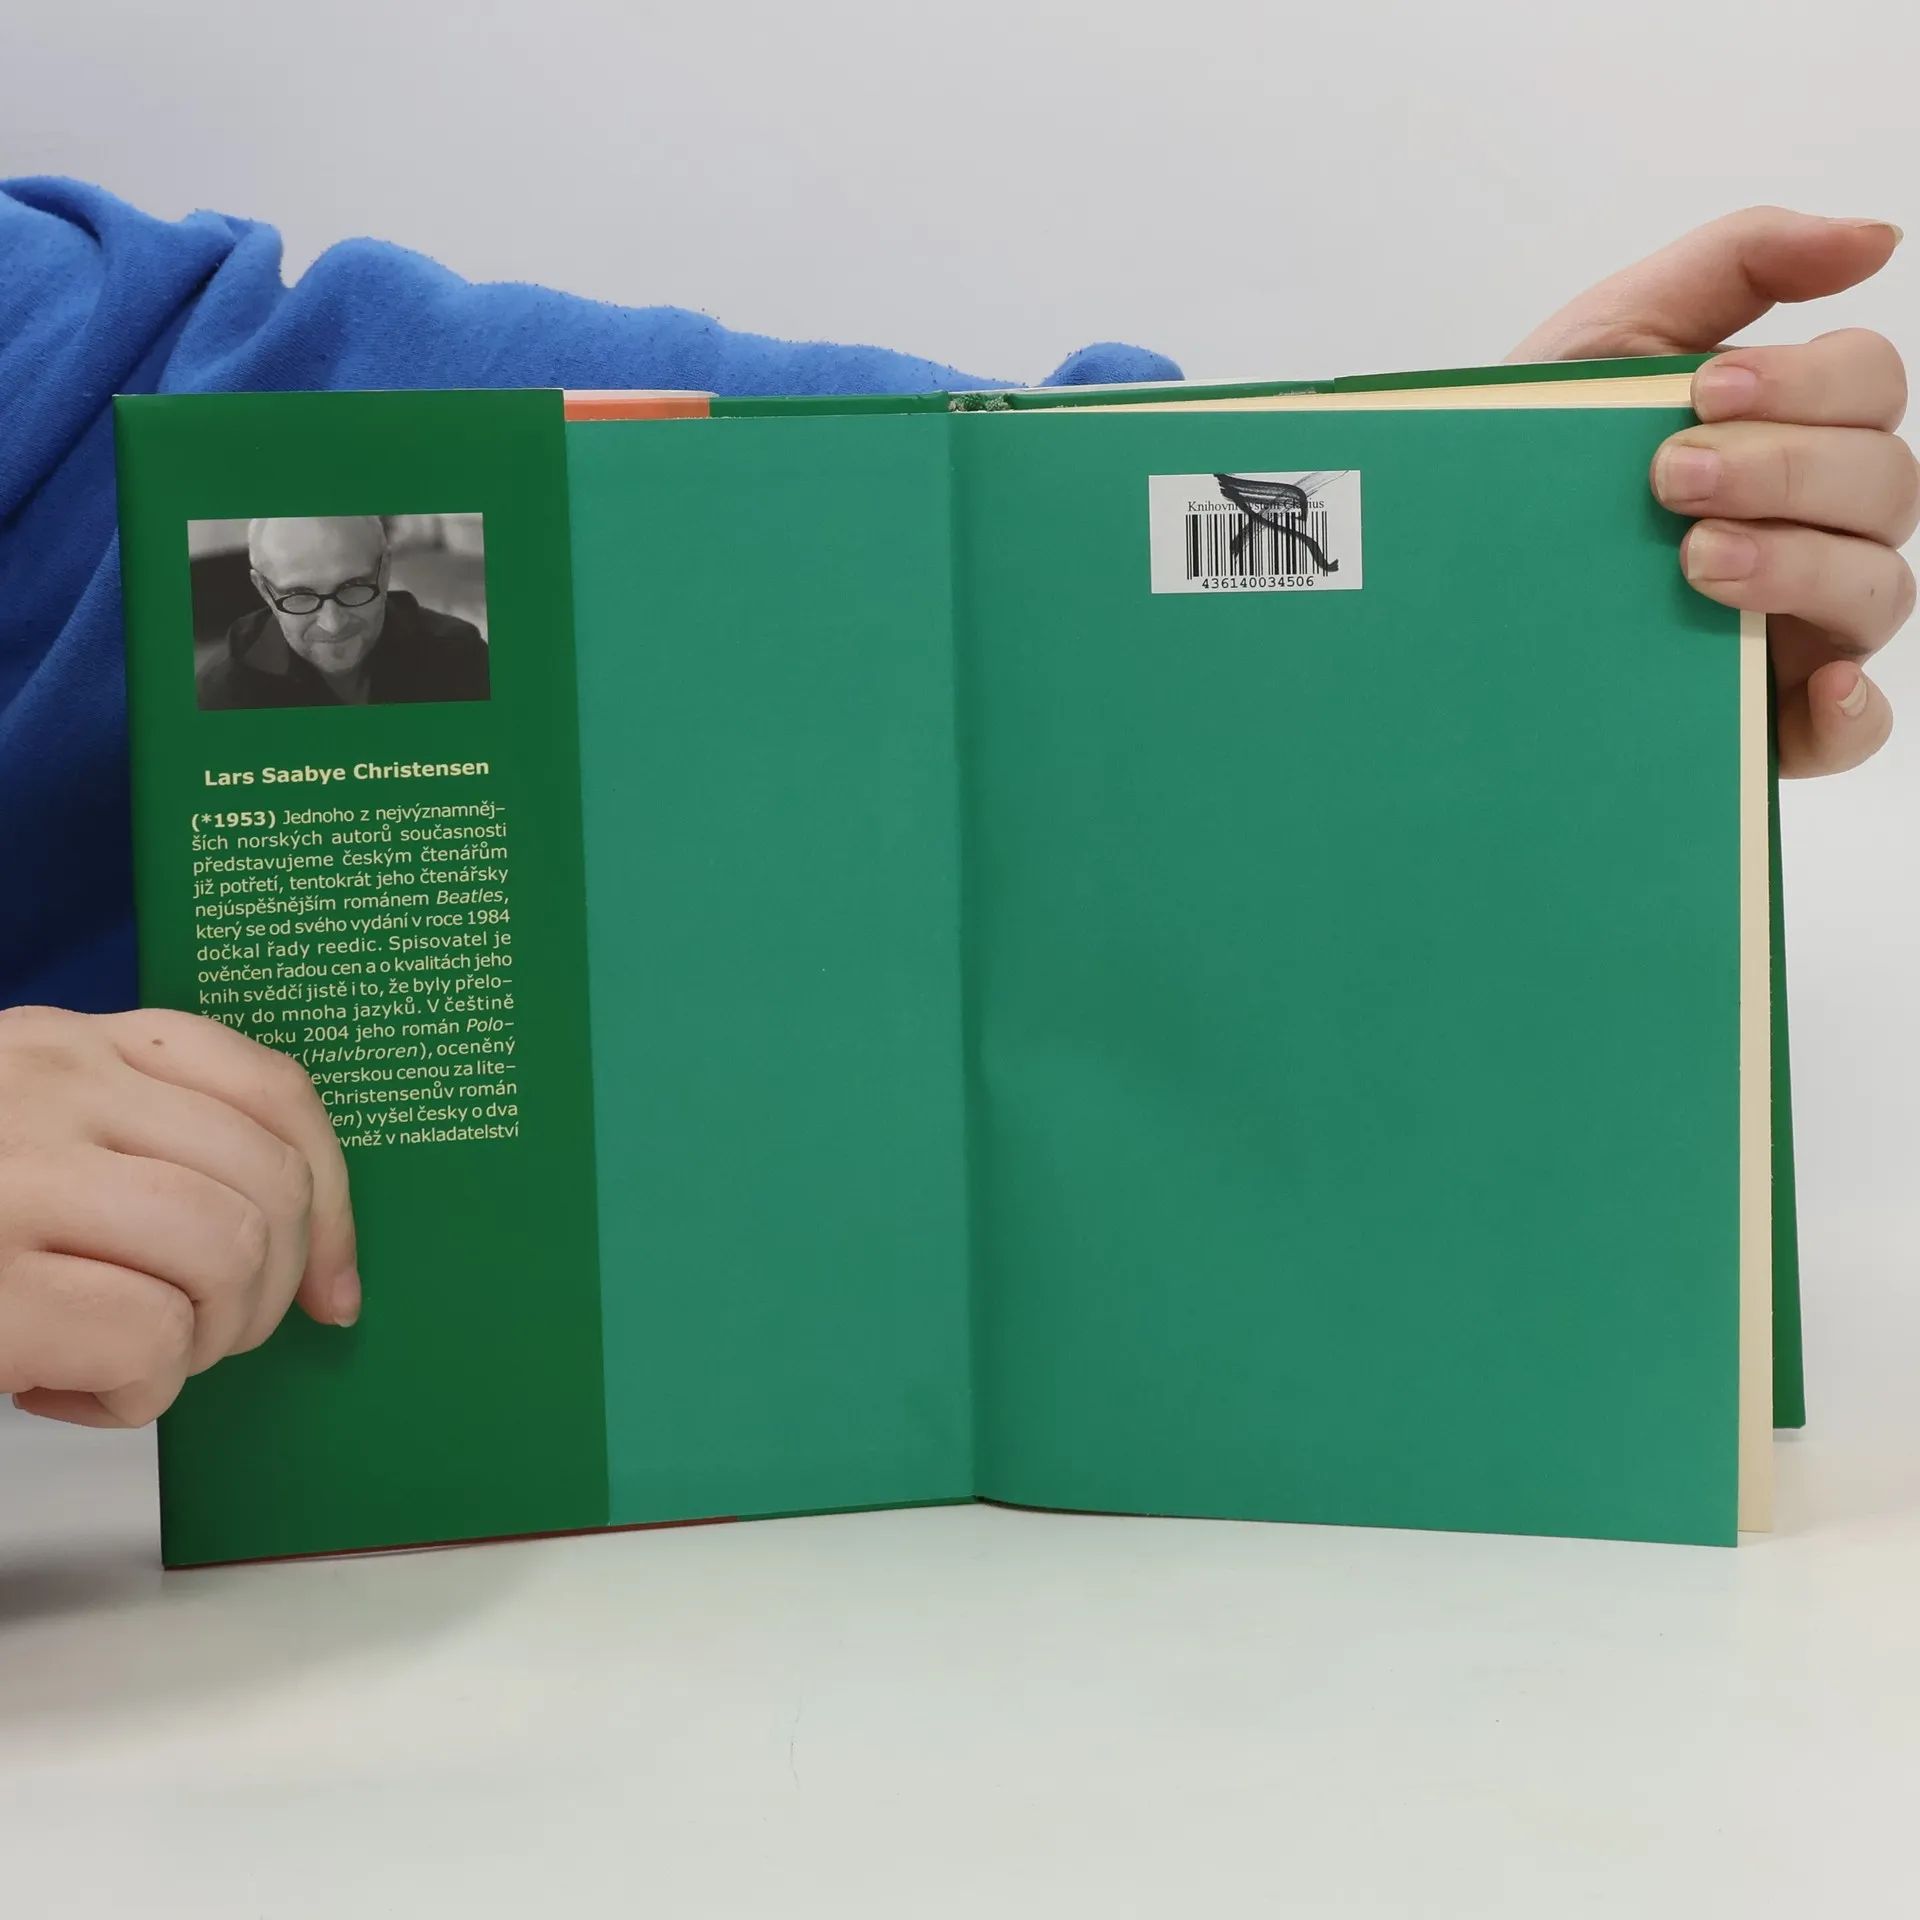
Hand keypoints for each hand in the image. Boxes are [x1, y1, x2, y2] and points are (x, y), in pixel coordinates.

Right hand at [0, 1006, 358, 1427]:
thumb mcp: (40, 1141)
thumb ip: (145, 1144)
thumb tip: (310, 1246)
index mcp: (68, 1041)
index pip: (273, 1088)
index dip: (334, 1199)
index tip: (334, 1283)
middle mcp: (46, 1085)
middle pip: (269, 1182)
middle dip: (268, 1290)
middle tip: (201, 1335)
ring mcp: (14, 1177)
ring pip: (228, 1254)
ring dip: (206, 1339)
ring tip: (135, 1358)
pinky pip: (153, 1344)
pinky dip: (137, 1396)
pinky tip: (65, 1392)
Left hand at [1511, 207, 1917, 775]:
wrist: (1438, 563)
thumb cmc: (1532, 447)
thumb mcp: (1613, 337)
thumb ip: (1737, 262)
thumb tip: (1877, 238)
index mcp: (1792, 432)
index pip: (1869, 388)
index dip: (1809, 381)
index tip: (1704, 391)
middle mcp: (1816, 524)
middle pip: (1887, 484)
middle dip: (1783, 469)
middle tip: (1668, 478)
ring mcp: (1800, 622)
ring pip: (1881, 590)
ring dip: (1800, 567)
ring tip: (1694, 563)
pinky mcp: (1766, 716)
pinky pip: (1853, 727)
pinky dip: (1854, 710)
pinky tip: (1816, 687)